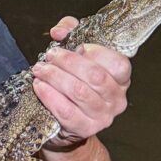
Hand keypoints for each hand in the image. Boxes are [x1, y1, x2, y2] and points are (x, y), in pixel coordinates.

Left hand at [33, 16, 130, 148]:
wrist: (64, 123)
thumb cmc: (73, 83)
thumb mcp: (75, 53)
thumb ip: (71, 33)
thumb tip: (59, 31)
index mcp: (121, 79)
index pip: (118, 63)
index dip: (95, 51)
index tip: (75, 46)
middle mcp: (117, 99)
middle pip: (95, 76)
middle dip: (67, 62)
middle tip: (49, 56)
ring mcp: (103, 117)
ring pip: (78, 91)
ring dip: (55, 77)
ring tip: (40, 70)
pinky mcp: (84, 129)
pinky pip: (65, 110)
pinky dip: (49, 96)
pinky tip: (39, 86)